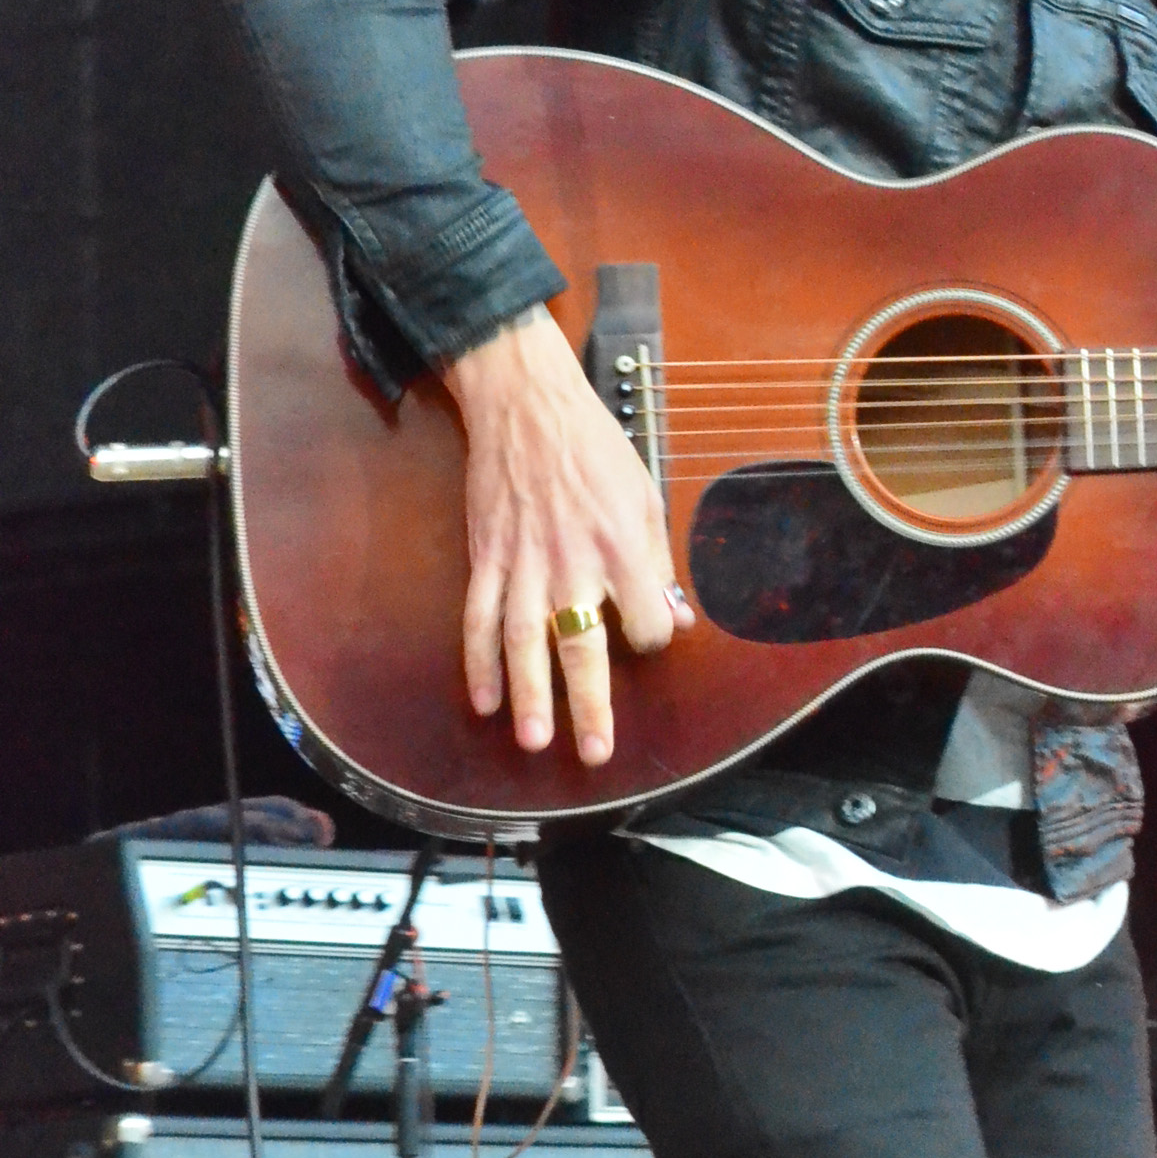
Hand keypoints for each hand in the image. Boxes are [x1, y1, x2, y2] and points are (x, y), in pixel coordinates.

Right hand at [442, 306, 688, 766]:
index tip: (647, 634)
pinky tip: (484, 700)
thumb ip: (659, 564)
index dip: (651, 637)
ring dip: (527, 696)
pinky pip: (480, 619)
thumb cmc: (595, 449)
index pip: (645, 623)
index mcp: (623, 546)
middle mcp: (573, 561)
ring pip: (524, 642)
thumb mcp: (646, 497)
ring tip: (533, 741)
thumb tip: (676, 620)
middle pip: (581, 645)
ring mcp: (524, 563)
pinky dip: (479, 662)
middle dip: (588, 703)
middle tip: (594, 753)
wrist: (527, 405)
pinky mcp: (488, 558)